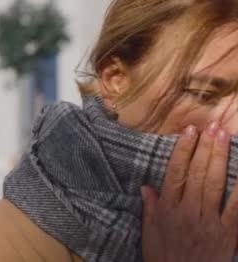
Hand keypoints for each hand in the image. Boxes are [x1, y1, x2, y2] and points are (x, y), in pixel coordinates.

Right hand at [141, 122, 237, 261]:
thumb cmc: (164, 259)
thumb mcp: (149, 235)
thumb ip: (151, 209)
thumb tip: (146, 186)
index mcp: (168, 209)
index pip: (175, 173)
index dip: (183, 150)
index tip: (189, 131)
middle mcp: (187, 211)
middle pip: (197, 173)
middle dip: (205, 148)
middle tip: (213, 126)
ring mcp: (209, 221)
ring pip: (215, 184)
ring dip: (220, 158)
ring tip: (225, 137)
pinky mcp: (227, 234)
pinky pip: (236, 209)